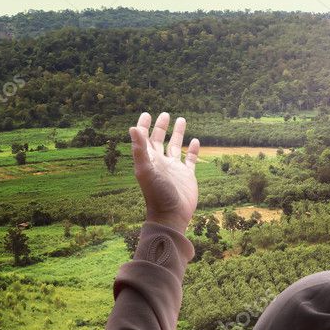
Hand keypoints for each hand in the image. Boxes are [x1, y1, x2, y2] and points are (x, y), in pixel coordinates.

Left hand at [129, 112, 199, 233]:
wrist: (171, 216)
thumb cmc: (156, 195)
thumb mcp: (146, 170)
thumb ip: (140, 150)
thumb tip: (132, 128)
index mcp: (149, 160)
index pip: (145, 139)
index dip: (144, 126)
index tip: (147, 114)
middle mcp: (161, 162)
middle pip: (160, 140)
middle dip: (161, 127)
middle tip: (165, 114)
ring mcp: (174, 169)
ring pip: (176, 146)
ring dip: (178, 134)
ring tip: (182, 119)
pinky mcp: (187, 176)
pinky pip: (190, 159)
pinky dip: (193, 150)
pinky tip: (196, 141)